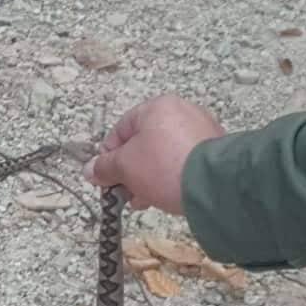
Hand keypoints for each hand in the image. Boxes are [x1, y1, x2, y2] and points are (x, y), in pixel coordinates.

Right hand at [85, 95, 223, 214]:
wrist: (213, 184)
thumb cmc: (165, 167)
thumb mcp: (125, 167)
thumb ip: (105, 167)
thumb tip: (90, 170)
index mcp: (157, 107)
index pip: (121, 129)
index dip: (109, 155)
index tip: (105, 177)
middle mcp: (182, 112)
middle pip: (145, 142)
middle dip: (131, 170)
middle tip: (126, 192)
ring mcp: (201, 130)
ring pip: (165, 154)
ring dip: (150, 176)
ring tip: (146, 199)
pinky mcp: (215, 150)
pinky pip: (184, 161)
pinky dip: (173, 176)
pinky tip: (167, 195)